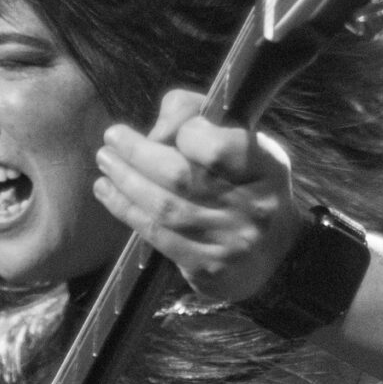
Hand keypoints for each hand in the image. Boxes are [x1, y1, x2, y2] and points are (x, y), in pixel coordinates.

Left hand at [92, 90, 303, 302]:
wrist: (277, 253)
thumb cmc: (246, 183)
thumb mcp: (239, 140)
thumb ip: (196, 115)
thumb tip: (156, 130)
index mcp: (266, 167)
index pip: (218, 147)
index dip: (185, 133)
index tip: (162, 131)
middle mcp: (253, 207)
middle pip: (182, 178)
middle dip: (138, 155)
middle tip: (111, 138)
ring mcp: (231, 242)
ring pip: (165, 209)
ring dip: (126, 183)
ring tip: (105, 163)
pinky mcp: (209, 267)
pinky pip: (159, 237)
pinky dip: (128, 212)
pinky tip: (109, 194)